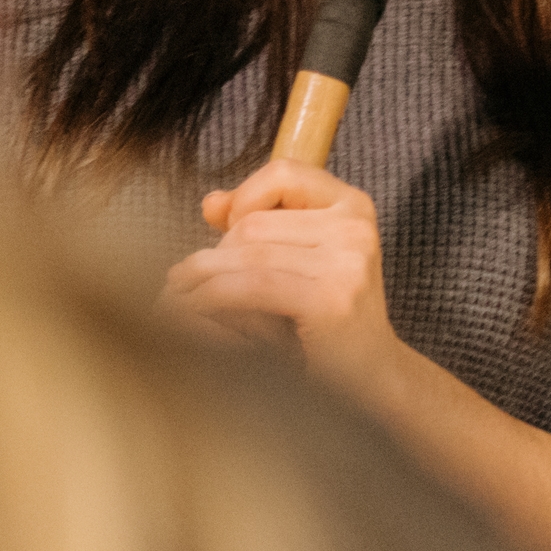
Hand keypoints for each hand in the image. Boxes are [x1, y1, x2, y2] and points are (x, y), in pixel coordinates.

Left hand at [165, 160, 398, 390]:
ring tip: (179, 295)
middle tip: (191, 281)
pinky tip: (194, 310)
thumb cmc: (329, 321)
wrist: (372, 377)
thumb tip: (210, 203)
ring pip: (247, 253)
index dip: (244, 196)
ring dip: (202, 276)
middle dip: (217, 253)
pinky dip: (213, 297)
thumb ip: (260, 227)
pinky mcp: (330, 299)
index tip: (225, 228)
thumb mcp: (300, 262)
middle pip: (255, 222)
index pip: (283, 173)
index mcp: (354, 206)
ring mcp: (347, 262)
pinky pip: (252, 286)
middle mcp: (356, 227)